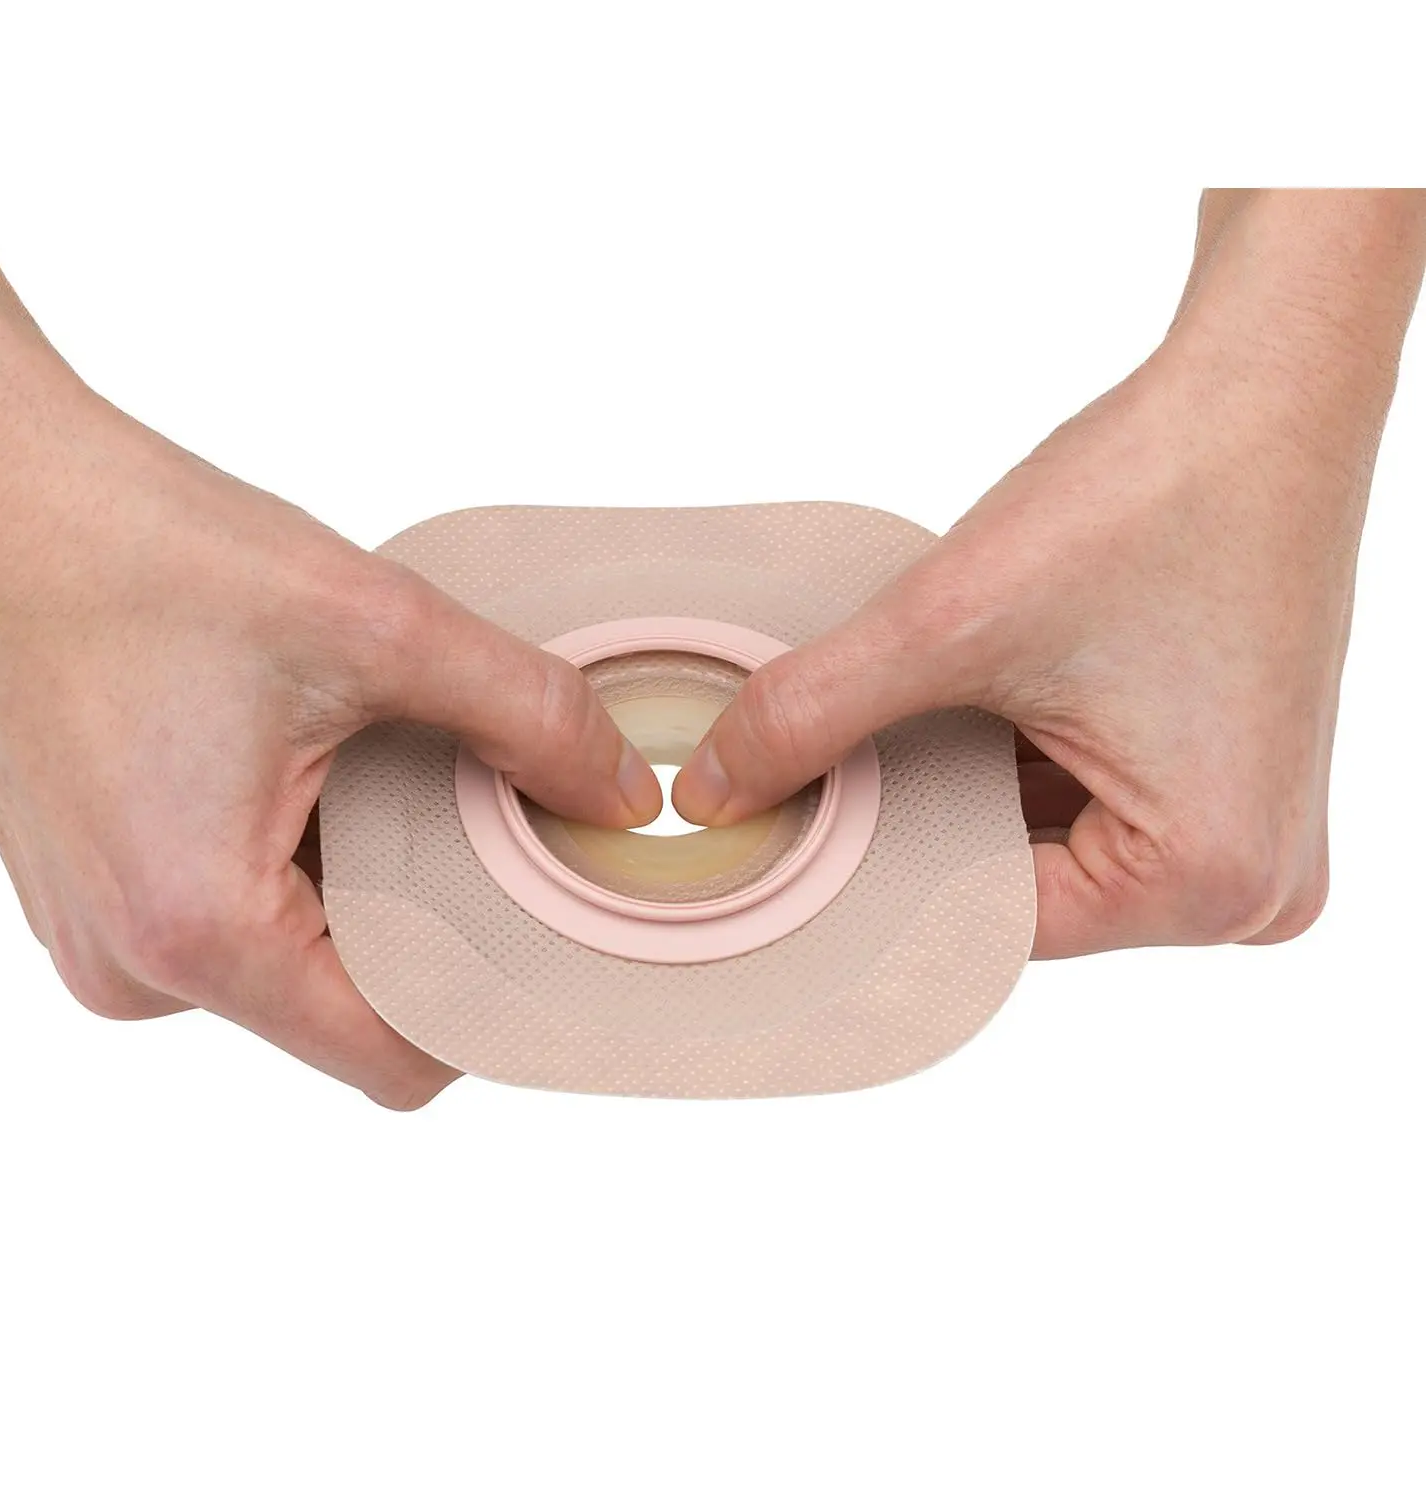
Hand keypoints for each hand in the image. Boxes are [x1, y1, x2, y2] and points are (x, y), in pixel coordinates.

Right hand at [0, 391, 659, 1107]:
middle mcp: (132, 967)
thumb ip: (526, 716)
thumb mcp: (377, 623)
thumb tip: (622, 794)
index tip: (542, 917)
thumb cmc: (148, 551)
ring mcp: (100, 939)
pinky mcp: (92, 898)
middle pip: (349, 1008)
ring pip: (292, 963)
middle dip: (429, 921)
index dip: (491, 1000)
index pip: (396, 1059)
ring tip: (357, 767)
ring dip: (355, 884)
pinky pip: (230, 922)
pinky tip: (297, 768)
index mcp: (199, 928)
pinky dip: (289, 864)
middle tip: (464, 807)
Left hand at [675, 192, 1425, 957]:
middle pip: (1024, 885)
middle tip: (842, 764)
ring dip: (979, 780)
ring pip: (1053, 841)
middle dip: (930, 819)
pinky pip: (1099, 801)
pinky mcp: (1234, 776)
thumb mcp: (953, 623)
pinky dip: (1029, 756)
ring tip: (943, 701)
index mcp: (1209, 880)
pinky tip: (992, 693)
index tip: (802, 833)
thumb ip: (815, 715)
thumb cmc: (1156, 495)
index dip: (884, 865)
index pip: (988, 919)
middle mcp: (1250, 886)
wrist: (1267, 388)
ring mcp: (1253, 831)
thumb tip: (711, 792)